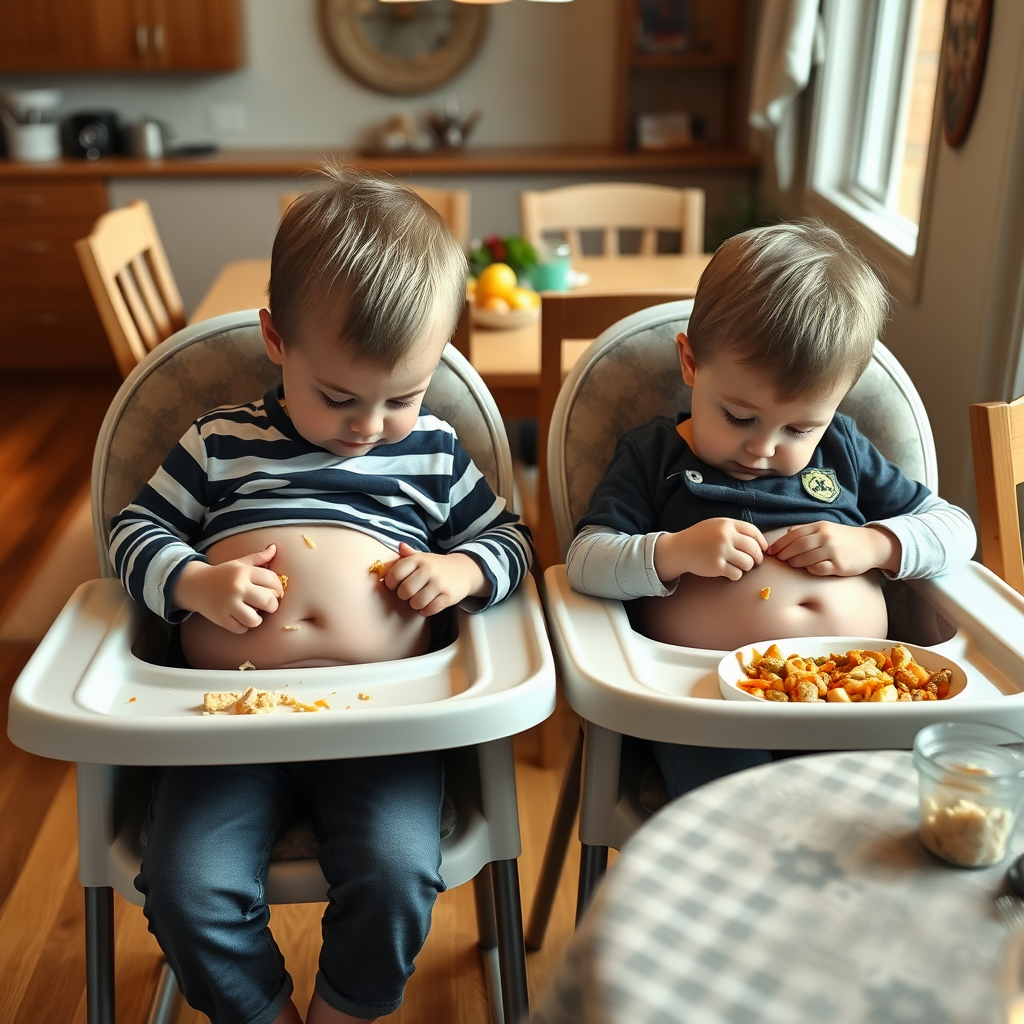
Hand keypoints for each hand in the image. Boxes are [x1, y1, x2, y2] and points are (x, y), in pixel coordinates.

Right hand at [172, 544, 283, 632]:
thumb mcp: (239, 563)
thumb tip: (275, 547)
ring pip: (255, 620)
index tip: (276, 592)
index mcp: (243, 572)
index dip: (278, 588)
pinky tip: (240, 618)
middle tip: (267, 604)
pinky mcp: (221, 618)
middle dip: (272, 605)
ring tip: (253, 613)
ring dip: (257, 619)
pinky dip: (243, 626)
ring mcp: (228, 604)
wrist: (195, 585)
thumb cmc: (222, 574)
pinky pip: (241, 629)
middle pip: (269, 601)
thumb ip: (259, 557)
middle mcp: (237, 587)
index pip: (272, 580)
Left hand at [383, 542, 489, 615]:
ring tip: (419, 599)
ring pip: (416, 603)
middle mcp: (428, 569)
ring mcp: (439, 583)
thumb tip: (397, 549)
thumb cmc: (435, 566)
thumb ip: (406, 555)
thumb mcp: (422, 557)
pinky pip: (429, 610)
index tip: (394, 585)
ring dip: (415, 604)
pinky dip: (426, 610)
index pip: (396, 573)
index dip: (390, 583)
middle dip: (404, 596)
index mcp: (418, 559)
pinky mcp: (448, 596)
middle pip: (405, 591)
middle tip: (409, 593)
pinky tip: (428, 605)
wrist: (464, 570)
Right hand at [654, 518, 766, 581]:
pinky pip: (737, 574)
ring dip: (747, 567)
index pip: (753, 532)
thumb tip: (759, 543)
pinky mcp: (716, 567)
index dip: (762, 542)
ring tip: (739, 566)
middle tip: (755, 562)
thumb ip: (735, 529)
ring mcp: (721, 552)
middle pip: (753, 549)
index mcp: (727, 524)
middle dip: (758, 558)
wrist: (679, 549)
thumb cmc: (700, 537)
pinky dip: (736, 575)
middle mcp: (725, 537)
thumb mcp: (716, 525)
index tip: (763, 549)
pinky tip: (729, 572)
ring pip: (748, 563)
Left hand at [766, 522, 900, 575]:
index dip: (780, 544)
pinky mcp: (839, 565)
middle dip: (784, 554)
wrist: (870, 545)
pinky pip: (818, 569)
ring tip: (792, 564)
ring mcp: (833, 551)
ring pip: (805, 559)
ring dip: (795, 562)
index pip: (794, 535)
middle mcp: (826, 537)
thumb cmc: (844, 537)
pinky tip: (809, 568)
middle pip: (797, 547)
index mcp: (820, 526)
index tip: (771, 551)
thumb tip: (786, 532)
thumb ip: (806, 530)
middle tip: (778, 559)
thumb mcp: (826, 528)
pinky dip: (810, 569)